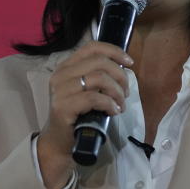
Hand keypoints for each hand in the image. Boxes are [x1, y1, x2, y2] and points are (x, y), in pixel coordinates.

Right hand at [37, 41, 132, 188]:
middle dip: (120, 76)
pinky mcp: (63, 106)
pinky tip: (113, 111)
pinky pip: (94, 98)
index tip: (129, 63)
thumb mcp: (88, 90)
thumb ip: (98, 76)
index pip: (92, 47)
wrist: (60, 141)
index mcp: (67, 66)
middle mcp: (61, 74)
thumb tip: (123, 67)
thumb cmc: (78, 115)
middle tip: (125, 93)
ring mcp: (60, 90)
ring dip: (116, 92)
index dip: (114, 51)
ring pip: (99, 78)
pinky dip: (109, 104)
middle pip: (99, 62)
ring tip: (120, 105)